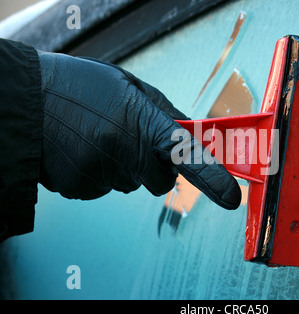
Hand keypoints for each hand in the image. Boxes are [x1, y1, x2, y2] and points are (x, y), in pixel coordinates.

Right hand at [38, 51, 240, 208]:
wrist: (23, 100)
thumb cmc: (79, 87)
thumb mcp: (127, 86)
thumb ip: (163, 111)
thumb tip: (190, 134)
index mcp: (140, 120)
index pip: (186, 154)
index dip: (212, 178)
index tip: (230, 197)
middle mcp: (123, 150)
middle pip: (160, 180)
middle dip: (154, 166)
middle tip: (130, 140)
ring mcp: (101, 173)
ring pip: (131, 183)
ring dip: (123, 167)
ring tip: (97, 137)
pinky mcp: (81, 189)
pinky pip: (106, 187)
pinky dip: (100, 174)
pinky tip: (83, 150)